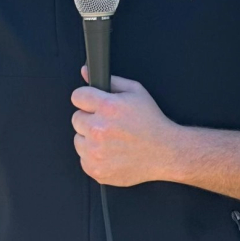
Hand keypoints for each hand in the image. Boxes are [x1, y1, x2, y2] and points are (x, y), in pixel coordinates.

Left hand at [71, 66, 179, 186]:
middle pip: (76, 118)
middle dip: (90, 118)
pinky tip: (110, 151)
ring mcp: (96, 152)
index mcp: (108, 107)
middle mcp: (98, 130)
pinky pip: (83, 158)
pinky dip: (94, 155)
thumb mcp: (136, 91)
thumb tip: (85, 71)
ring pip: (78, 139)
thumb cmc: (151, 121)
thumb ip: (110, 80)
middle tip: (108, 122)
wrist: (163, 152)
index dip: (86, 98)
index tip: (92, 103)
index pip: (78, 96)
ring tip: (111, 138)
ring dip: (90, 137)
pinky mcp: (95, 169)